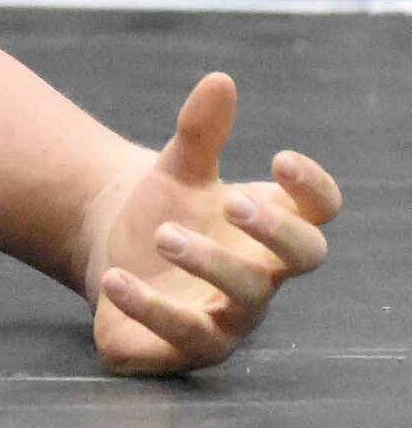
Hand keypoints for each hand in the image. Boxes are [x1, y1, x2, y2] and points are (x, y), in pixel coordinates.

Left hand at [85, 73, 340, 375]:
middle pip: (299, 258)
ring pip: (242, 301)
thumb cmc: (163, 209)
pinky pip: (177, 335)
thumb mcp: (177, 168)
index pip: (318, 214)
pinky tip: (115, 278)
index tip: (281, 159)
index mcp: (269, 229)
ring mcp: (229, 318)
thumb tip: (220, 80)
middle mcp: (262, 277)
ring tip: (160, 234)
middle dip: (272, 231)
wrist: (109, 253)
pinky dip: (146, 307)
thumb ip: (199, 131)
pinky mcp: (184, 346)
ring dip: (207, 264)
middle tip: (232, 201)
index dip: (313, 190)